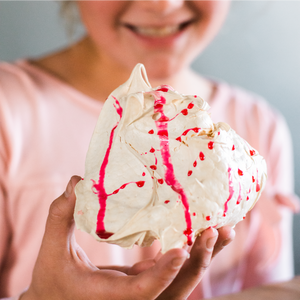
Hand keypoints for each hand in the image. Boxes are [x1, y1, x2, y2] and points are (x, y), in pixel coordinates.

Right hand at [21, 176, 233, 299]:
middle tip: (217, 230)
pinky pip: (172, 269)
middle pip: (176, 286)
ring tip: (221, 228)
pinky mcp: (144, 281)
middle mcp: (133, 298)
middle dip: (198, 260)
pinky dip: (188, 251)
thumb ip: (61, 216)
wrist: (57, 298)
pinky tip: (199, 229)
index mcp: (111, 296)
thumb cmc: (52, 280)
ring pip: (180, 278)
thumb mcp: (52, 251)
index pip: (145, 291)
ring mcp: (143, 291)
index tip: (181, 248)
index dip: (165, 273)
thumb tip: (75, 182)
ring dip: (202, 254)